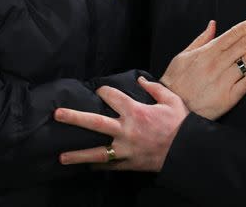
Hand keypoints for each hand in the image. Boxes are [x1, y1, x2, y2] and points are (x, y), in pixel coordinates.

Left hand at [55, 76, 187, 171]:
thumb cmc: (180, 124)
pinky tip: (87, 166)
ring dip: (78, 155)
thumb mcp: (170, 100)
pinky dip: (99, 166)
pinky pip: (110, 166)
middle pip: (94, 122)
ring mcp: (126, 149)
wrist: (187, 150)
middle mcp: (126, 130)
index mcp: (135, 111)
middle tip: (57, 115)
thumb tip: (140, 80)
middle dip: (74, 118)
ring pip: (97, 152)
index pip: (111, 96)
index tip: (100, 91)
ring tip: (61, 157)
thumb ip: (154, 88)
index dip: (103, 91)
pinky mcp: (129, 163)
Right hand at [160, 10, 245, 119]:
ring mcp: (224, 80)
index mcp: (207, 52)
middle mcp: (217, 64)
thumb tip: (213, 24)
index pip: (234, 33)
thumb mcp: (183, 56)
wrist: (171, 108)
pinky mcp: (228, 97)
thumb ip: (201, 39)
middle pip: (245, 43)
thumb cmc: (176, 81)